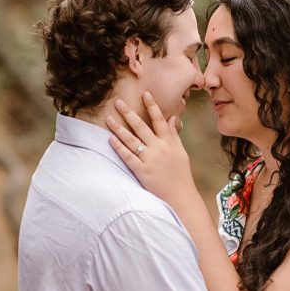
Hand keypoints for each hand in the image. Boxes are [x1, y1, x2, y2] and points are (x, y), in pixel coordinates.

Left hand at [106, 92, 197, 208]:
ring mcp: (150, 160)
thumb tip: (172, 119)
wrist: (181, 197)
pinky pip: (128, 157)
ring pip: (131, 140)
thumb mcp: (181, 152)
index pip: (159, 120)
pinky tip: (110, 139)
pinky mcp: (142, 171)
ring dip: (119, 128)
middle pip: (141, 127)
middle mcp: (159, 148)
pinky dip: (119, 147)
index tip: (145, 93)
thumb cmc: (181, 175)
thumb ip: (174, 135)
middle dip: (129, 113)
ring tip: (108, 118)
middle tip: (118, 102)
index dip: (152, 106)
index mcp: (169, 142)